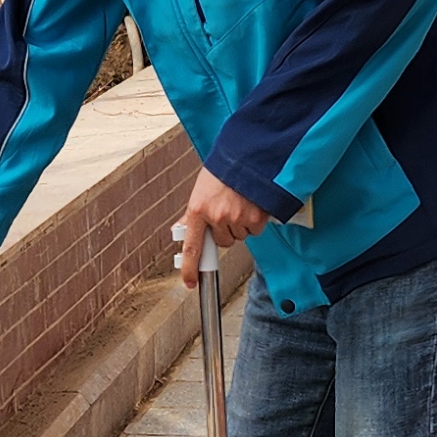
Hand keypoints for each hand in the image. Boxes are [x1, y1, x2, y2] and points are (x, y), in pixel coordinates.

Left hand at [178, 167, 271, 282]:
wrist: (247, 155)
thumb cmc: (223, 171)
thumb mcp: (201, 190)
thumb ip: (192, 213)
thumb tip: (180, 229)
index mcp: (198, 209)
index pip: (191, 247)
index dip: (190, 268)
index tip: (190, 282)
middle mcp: (216, 216)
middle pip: (222, 242)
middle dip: (225, 231)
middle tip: (227, 212)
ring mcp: (236, 217)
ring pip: (239, 236)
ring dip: (241, 225)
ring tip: (240, 203)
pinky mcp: (255, 216)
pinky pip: (254, 230)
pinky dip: (255, 221)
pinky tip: (251, 205)